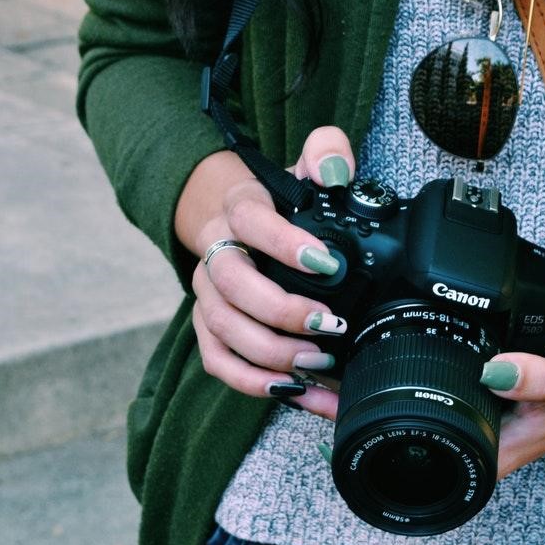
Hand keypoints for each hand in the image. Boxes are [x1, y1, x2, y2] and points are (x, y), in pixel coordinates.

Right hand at [176, 127, 356, 418]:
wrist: (233, 221)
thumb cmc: (278, 203)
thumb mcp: (303, 169)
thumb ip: (326, 153)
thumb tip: (336, 168)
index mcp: (239, 208)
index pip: (250, 219)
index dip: (283, 243)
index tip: (327, 262)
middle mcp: (215, 252)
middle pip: (231, 284)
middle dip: (280, 310)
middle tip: (329, 324)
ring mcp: (207, 294)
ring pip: (223, 328)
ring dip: (271, 352)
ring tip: (320, 362)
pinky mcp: (209, 328)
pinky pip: (219, 361)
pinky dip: (254, 382)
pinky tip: (294, 391)